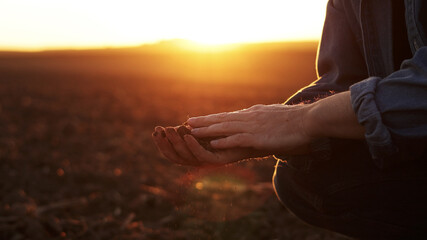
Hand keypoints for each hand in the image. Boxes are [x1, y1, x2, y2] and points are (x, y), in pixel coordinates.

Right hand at [151, 126, 265, 166]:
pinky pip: (203, 157)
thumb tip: (187, 123)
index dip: (162, 143)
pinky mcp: (220, 161)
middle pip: (176, 156)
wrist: (256, 138)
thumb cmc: (234, 132)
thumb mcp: (213, 129)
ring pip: (187, 157)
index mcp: (196, 153)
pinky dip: (194, 147)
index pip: (173, 152)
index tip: (155, 130)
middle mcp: (200, 160)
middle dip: (165, 144)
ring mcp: (209, 162)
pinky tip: (189, 135)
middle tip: (158, 131)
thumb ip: (201, 128)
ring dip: (177, 143)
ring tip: (171, 130)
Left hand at [187, 104, 313, 154]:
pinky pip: (238, 139)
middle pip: (221, 119)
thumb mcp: (272, 114)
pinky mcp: (259, 137)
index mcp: (252, 114)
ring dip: (208, 130)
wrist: (308, 120)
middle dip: (203, 122)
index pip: (227, 116)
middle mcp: (249, 118)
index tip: (198, 119)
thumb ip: (261, 116)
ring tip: (192, 132)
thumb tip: (255, 114)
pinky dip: (225, 141)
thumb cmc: (294, 120)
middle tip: (187, 122)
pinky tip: (213, 144)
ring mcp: (253, 127)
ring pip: (225, 128)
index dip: (211, 118)